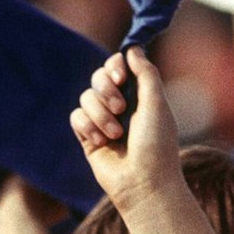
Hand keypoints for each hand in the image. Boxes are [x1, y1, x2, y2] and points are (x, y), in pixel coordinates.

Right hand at [69, 49, 182, 209]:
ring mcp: (103, 121)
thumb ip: (146, 73)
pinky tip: (102, 142)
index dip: (114, 66)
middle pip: (98, 78)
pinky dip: (87, 127)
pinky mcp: (88, 137)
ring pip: (85, 97)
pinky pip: (76, 117)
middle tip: (121, 109)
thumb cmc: (156, 146)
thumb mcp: (157, 104)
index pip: (118, 66)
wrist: (143, 184)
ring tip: (116, 135)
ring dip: (100, 114)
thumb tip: (132, 48)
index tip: (120, 76)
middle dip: (106, 90)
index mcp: (139, 95)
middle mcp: (121, 106)